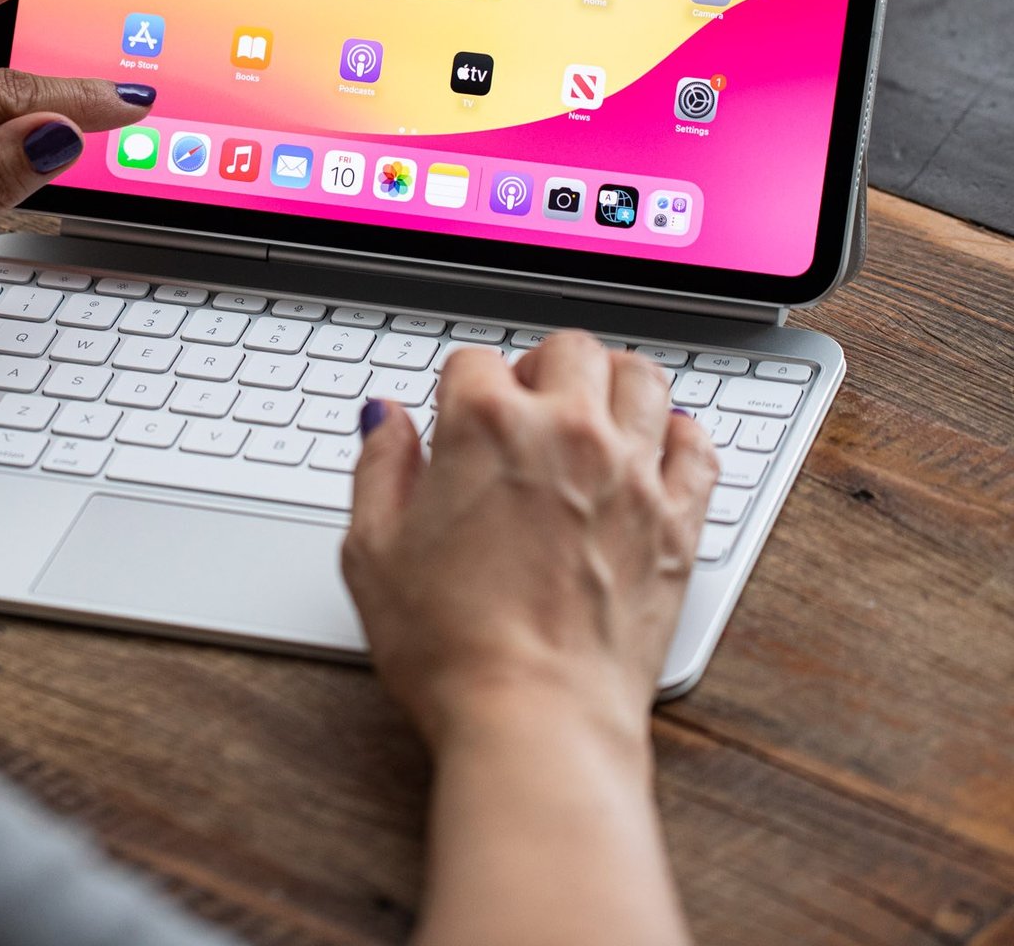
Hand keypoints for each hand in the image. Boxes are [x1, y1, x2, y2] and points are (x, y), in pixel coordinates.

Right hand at [344, 334, 717, 752]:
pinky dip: (678, 437)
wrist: (535, 721)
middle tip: (523, 407)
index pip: (473, 360)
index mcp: (485, 425)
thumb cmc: (449, 648)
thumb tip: (387, 420)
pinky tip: (654, 450)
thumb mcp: (372, 551)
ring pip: (642, 378)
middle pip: (568, 348)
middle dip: (539, 367)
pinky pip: (699, 447)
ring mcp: (632, 474)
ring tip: (590, 412)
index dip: (457, 389)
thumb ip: (379, 468)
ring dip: (612, 383)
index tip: (454, 419)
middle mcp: (567, 432)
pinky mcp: (678, 524)